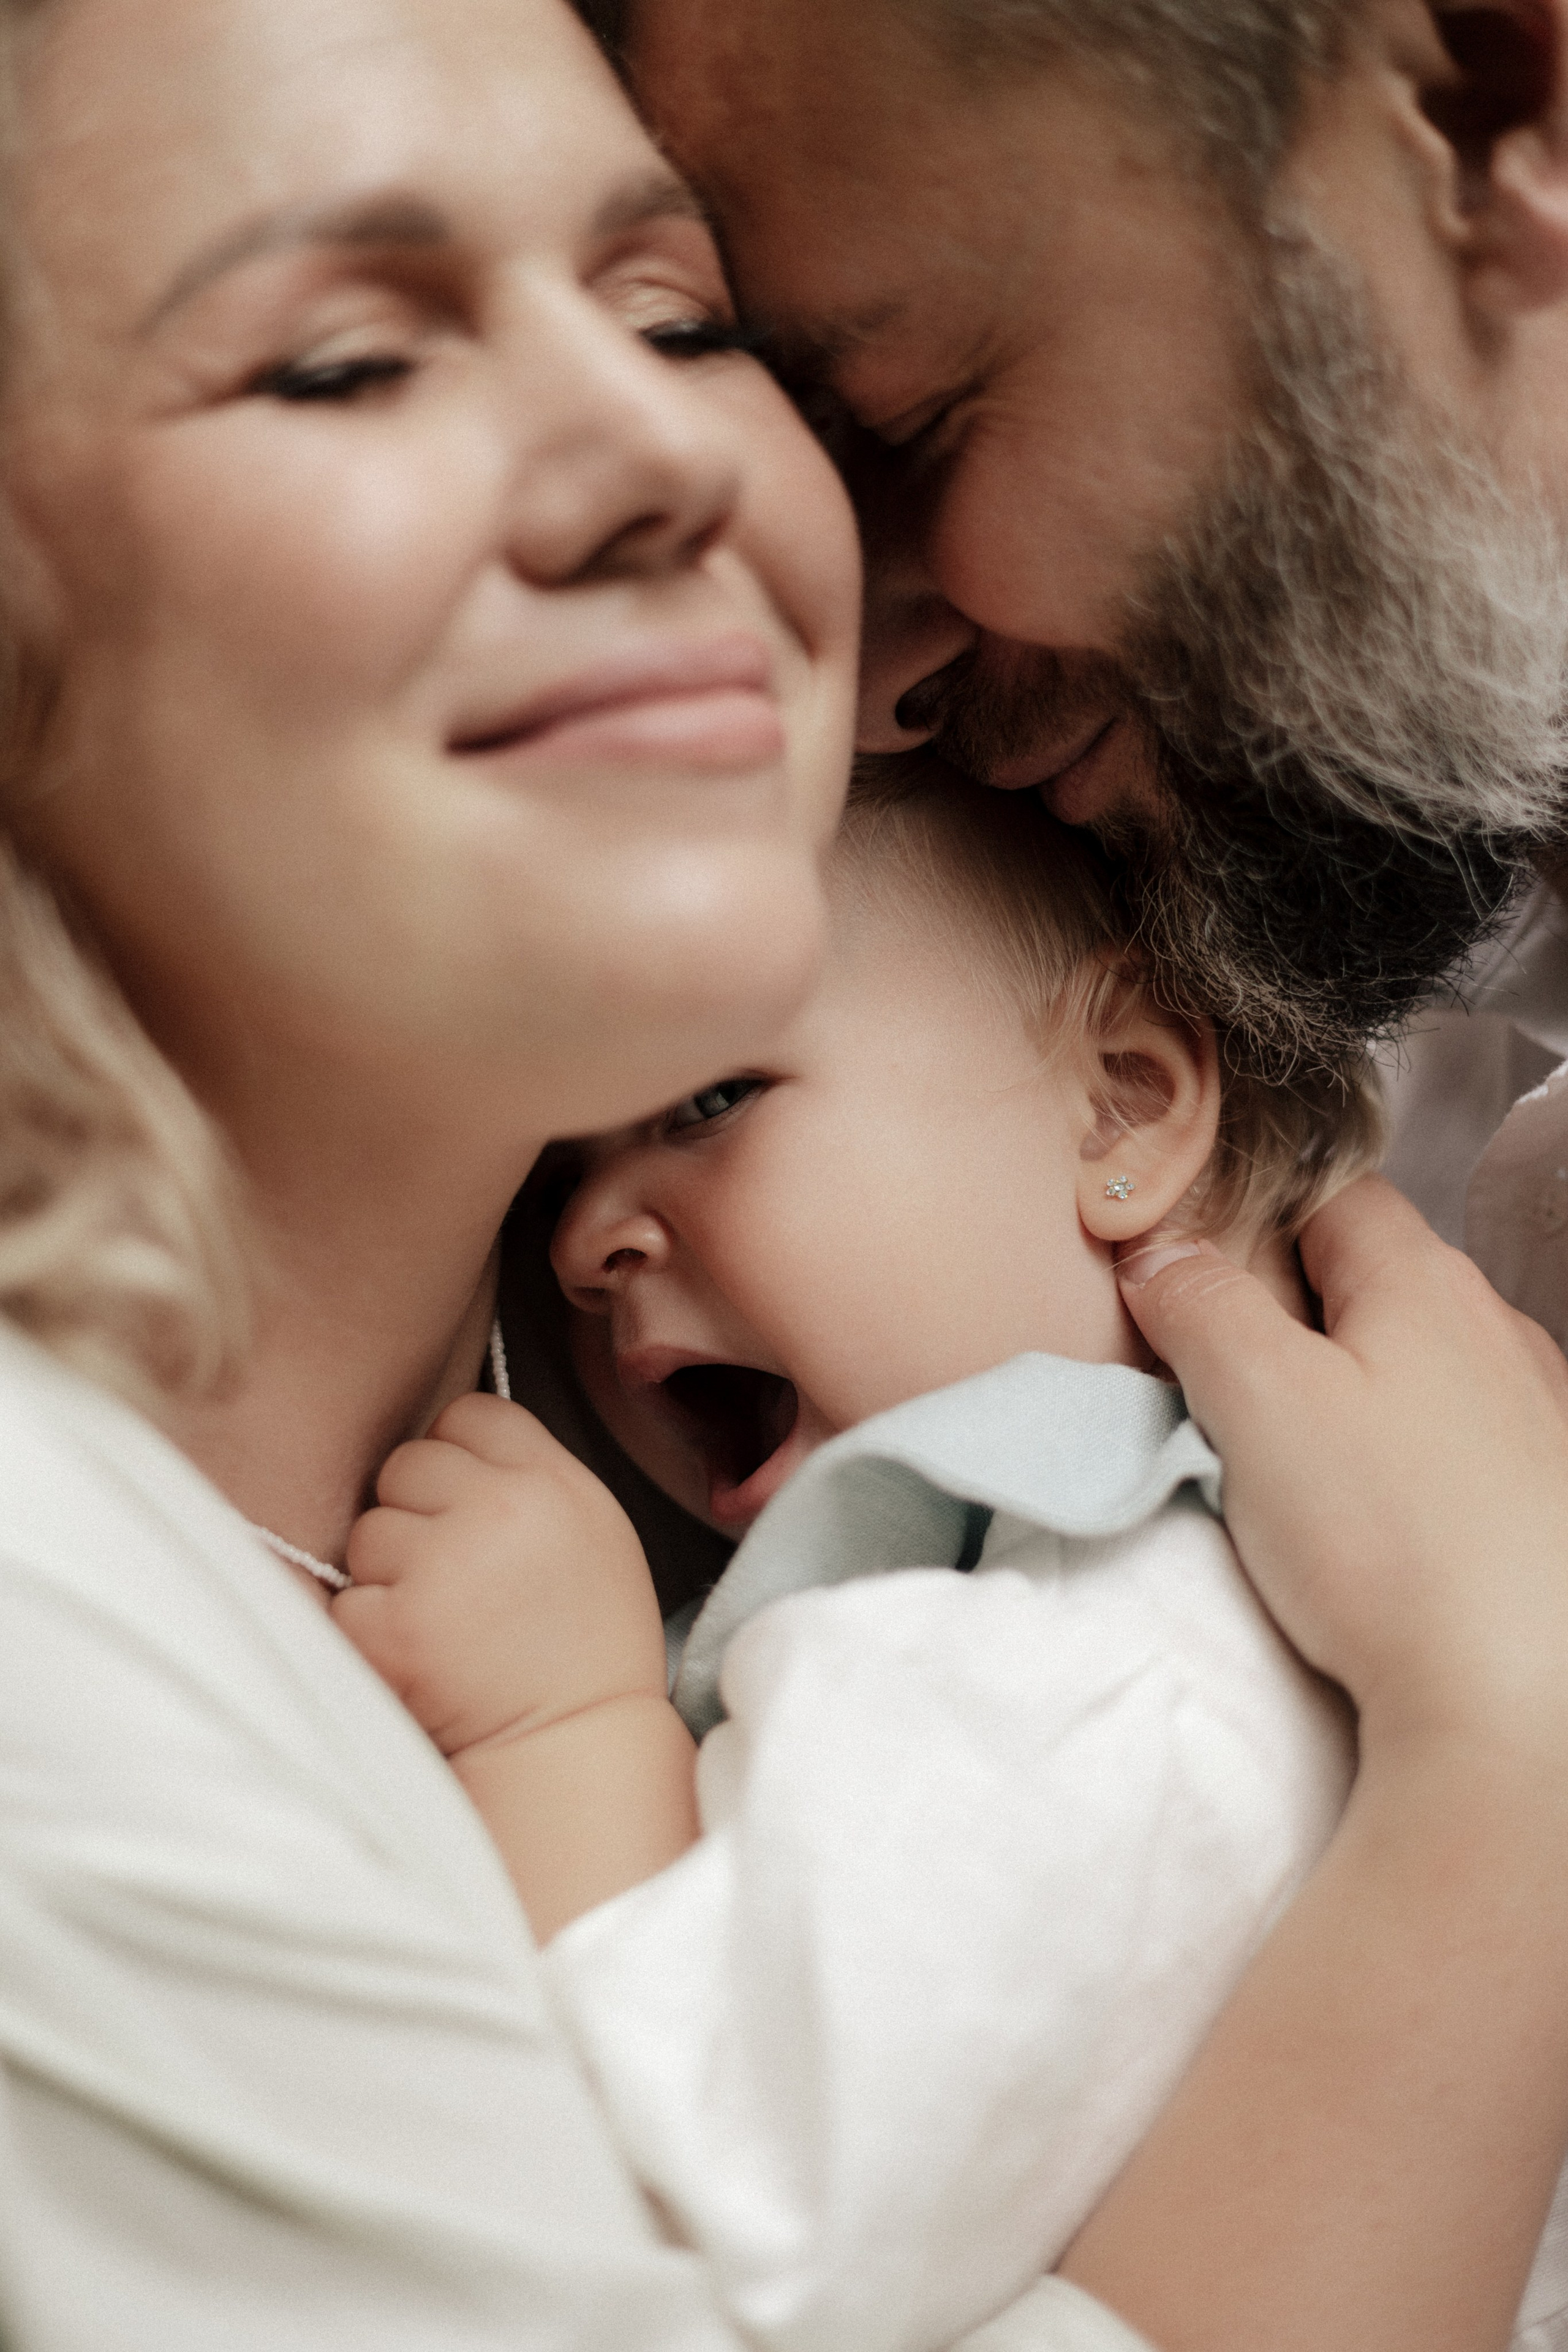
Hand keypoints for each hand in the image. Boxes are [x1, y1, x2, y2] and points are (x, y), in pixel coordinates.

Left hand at [334, 1393, 665, 1759]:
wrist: (576, 1746)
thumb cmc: (583, 1642)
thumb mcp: (590, 1532)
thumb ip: (527, 1478)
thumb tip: (448, 1444)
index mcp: (553, 1481)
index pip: (468, 1413)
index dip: (457, 1457)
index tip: (471, 1505)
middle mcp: (502, 1510)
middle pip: (406, 1463)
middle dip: (414, 1512)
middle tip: (453, 1575)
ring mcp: (444, 1567)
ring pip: (369, 1531)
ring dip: (387, 1573)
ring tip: (442, 1621)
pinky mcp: (395, 1629)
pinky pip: (348, 1601)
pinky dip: (370, 1631)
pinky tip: (420, 1657)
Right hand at [1117, 1177, 1567, 1753]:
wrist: (1516, 1711)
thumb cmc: (1394, 1547)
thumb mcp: (1256, 1399)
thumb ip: (1201, 1304)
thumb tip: (1163, 1251)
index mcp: (1430, 1286)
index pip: (1332, 1195)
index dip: (1251, 1219)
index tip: (1191, 1276)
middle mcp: (1500, 1336)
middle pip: (1373, 1283)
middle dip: (1291, 1318)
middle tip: (1217, 1383)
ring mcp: (1537, 1421)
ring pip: (1414, 1370)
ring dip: (1348, 1398)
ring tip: (1288, 1471)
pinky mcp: (1545, 1504)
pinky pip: (1451, 1449)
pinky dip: (1398, 1467)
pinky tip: (1367, 1529)